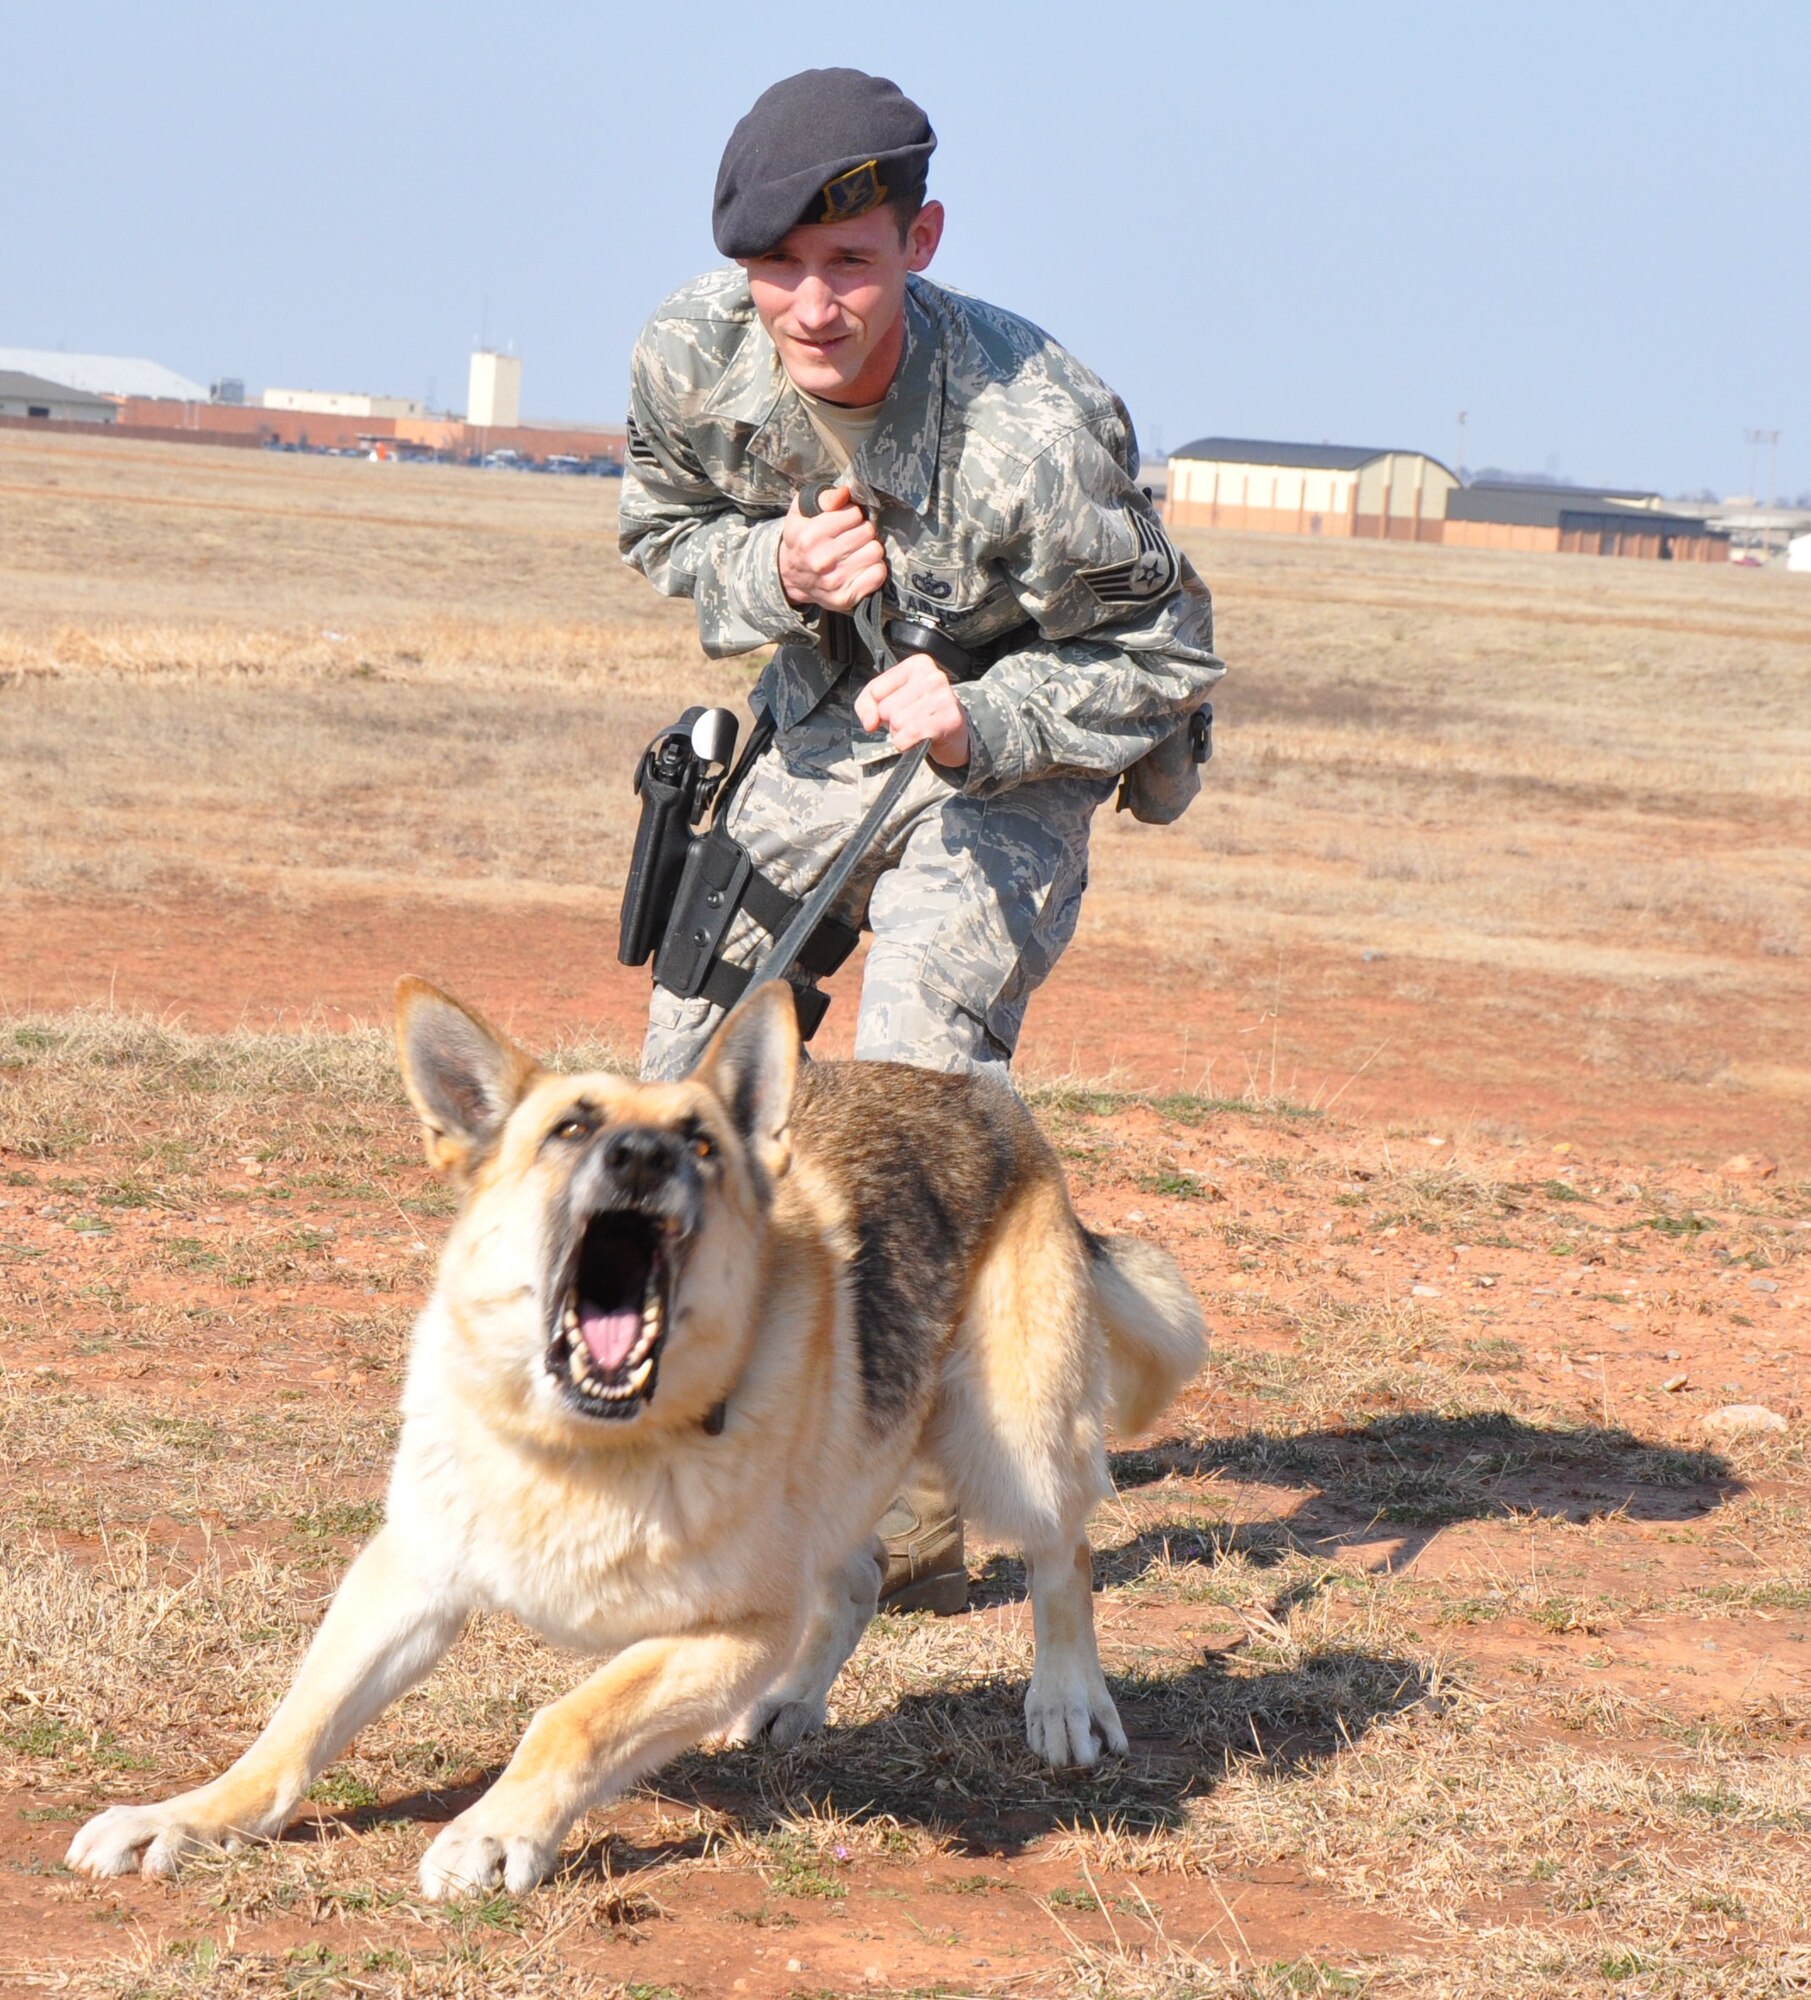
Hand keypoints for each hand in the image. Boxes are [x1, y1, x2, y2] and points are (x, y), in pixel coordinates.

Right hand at [777, 482, 887, 612]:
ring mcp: (834, 581)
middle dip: (862, 530)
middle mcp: (822, 560)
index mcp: (810, 536)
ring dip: (869, 548)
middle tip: (852, 536)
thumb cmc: (801, 538)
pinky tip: (861, 566)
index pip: (854, 514)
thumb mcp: (801, 511)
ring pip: (875, 552)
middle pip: (867, 532)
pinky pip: (878, 574)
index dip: (852, 514)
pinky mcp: (845, 597)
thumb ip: (823, 497)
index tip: (845, 521)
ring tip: (857, 551)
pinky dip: (874, 568)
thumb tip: (845, 493)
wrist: (789, 577)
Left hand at [854, 654, 971, 768]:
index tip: (898, 708)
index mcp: (917, 664)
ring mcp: (944, 696)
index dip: (878, 708)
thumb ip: (866, 704)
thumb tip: (870, 722)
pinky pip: (910, 734)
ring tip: (918, 729)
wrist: (952, 734)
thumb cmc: (918, 714)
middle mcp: (933, 676)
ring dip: (901, 734)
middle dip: (893, 722)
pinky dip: (907, 744)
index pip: (875, 690)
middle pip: (886, 708)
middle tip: (911, 721)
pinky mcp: (950, 719)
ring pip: (898, 723)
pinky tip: (920, 739)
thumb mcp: (888, 700)